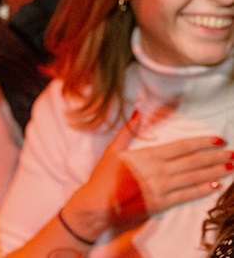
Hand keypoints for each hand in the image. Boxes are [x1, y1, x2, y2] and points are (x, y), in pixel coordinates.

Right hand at [62, 112, 232, 240]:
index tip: (217, 139)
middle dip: (214, 157)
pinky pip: (187, 196)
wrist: (97, 205)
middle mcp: (158, 171)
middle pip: (193, 162)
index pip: (182, 147)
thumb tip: (137, 112)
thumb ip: (127, 131)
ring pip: (194, 178)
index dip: (202, 142)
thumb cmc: (103, 177)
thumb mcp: (112, 151)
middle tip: (231, 154)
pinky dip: (202, 191)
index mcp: (147, 156)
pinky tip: (214, 186)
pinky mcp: (162, 204)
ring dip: (213, 172)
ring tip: (229, 167)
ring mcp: (161, 189)